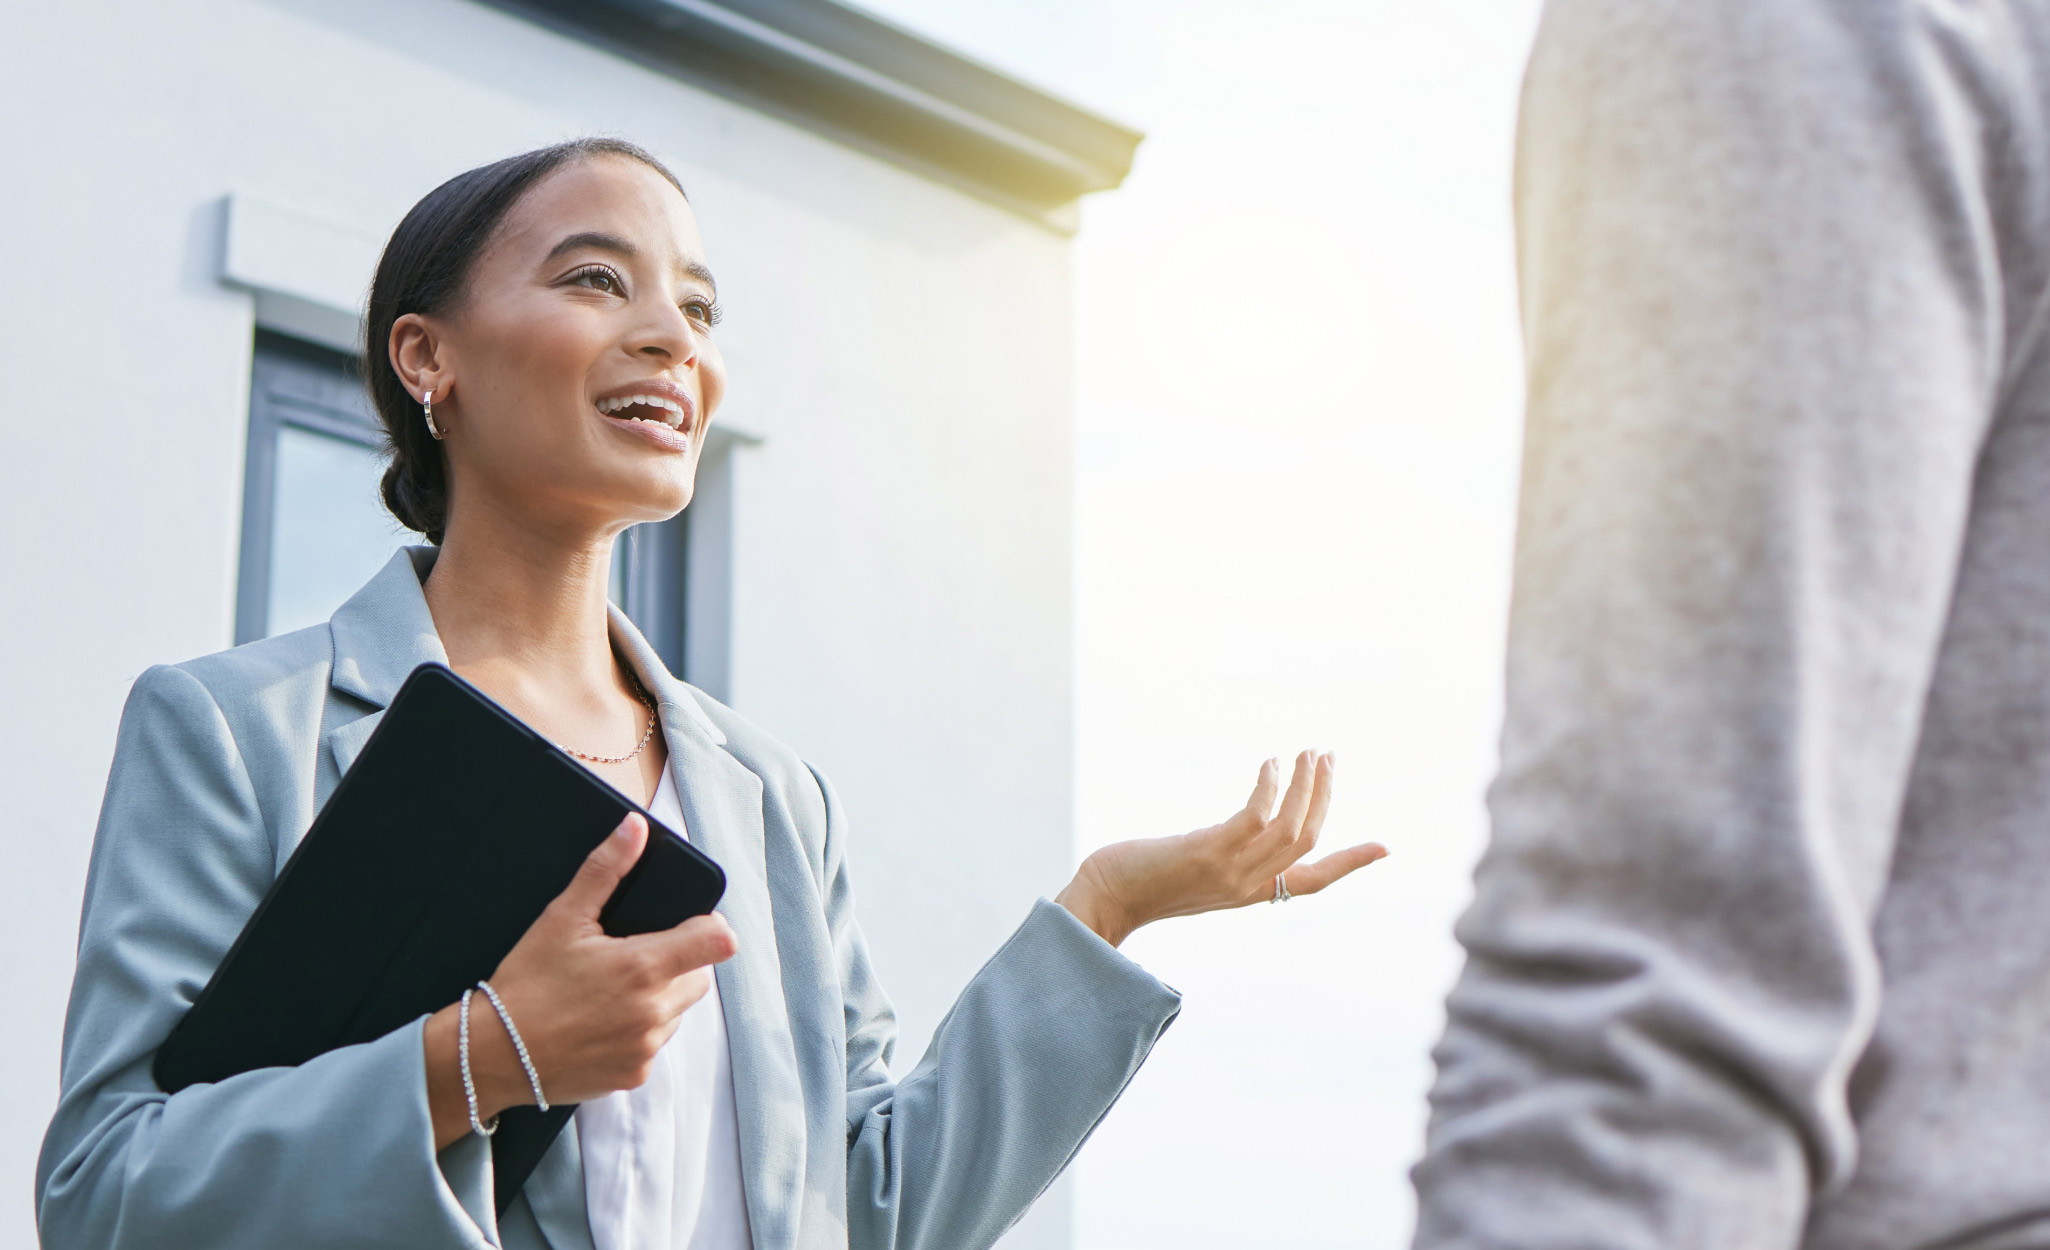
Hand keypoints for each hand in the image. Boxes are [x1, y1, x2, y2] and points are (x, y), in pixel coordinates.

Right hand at [424, 813, 736, 1148]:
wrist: (490, 1056)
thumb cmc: (525, 984)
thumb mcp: (561, 919)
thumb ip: (604, 870)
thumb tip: (635, 828)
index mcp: (643, 968)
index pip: (718, 941)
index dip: (710, 927)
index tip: (689, 924)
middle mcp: (653, 1012)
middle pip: (699, 977)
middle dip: (678, 963)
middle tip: (633, 957)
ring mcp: (645, 1048)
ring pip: (678, 1012)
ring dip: (659, 999)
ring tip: (613, 991)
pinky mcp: (633, 1075)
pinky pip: (654, 1044)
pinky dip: (639, 1032)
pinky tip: (602, 1022)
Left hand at [1055, 751, 1385, 947]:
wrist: (1104, 900)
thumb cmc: (1141, 881)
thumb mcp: (1196, 872)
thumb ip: (1226, 856)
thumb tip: (1244, 827)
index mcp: (1250, 894)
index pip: (1314, 882)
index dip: (1351, 863)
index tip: (1386, 848)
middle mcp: (1247, 887)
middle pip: (1308, 841)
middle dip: (1325, 796)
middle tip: (1328, 755)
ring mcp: (1230, 872)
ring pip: (1290, 828)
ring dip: (1305, 784)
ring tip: (1308, 751)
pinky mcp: (1208, 853)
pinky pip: (1255, 816)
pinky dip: (1269, 785)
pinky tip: (1270, 762)